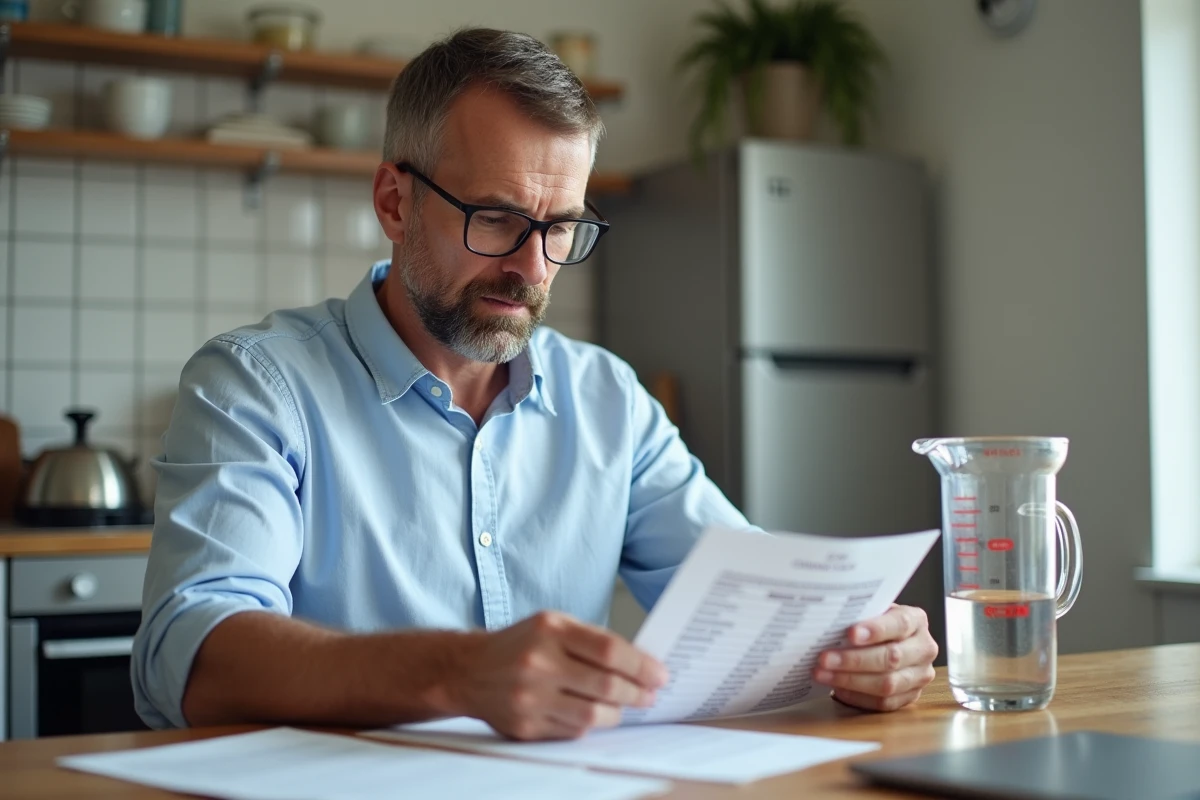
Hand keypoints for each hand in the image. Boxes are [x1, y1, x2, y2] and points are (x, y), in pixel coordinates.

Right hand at [448, 611, 667, 740]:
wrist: (468, 670)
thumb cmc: (520, 644)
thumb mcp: (553, 624)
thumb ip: (593, 640)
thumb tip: (640, 663)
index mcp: (550, 629)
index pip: (610, 650)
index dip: (641, 665)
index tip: (660, 674)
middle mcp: (538, 663)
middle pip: (606, 686)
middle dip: (637, 693)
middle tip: (650, 695)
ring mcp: (530, 697)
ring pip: (592, 715)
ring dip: (617, 713)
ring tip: (624, 706)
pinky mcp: (525, 726)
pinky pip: (572, 731)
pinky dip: (589, 724)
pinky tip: (594, 714)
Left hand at [814, 604, 937, 711]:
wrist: (884, 642)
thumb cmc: (872, 625)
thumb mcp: (870, 612)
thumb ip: (859, 615)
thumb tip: (829, 621)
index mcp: (916, 620)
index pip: (899, 624)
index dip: (875, 630)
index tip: (850, 633)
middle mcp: (924, 648)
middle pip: (892, 657)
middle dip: (854, 659)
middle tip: (824, 658)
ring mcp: (921, 675)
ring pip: (888, 683)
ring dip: (850, 680)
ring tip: (823, 674)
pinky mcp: (911, 697)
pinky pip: (884, 702)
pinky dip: (858, 696)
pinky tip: (838, 689)